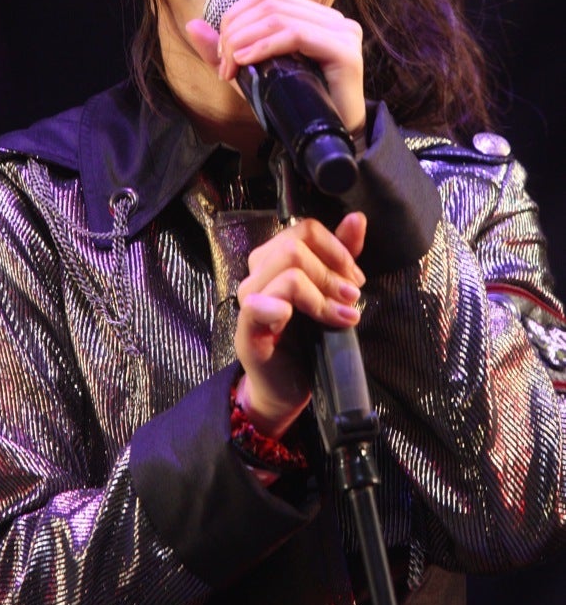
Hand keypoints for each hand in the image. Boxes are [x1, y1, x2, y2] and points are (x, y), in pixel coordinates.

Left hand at [187, 0, 365, 137]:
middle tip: (224, 64)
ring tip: (231, 66)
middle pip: (270, 3)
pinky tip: (246, 60)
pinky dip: (265, 46)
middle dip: (236, 31)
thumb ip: (224, 50)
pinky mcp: (345, 51)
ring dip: (245, 40)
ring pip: (279, 17)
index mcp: (313, 17)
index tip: (222, 55)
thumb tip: (191, 23)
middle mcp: (331, 19)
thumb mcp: (252, 74)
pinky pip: (297, 35)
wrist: (329, 142)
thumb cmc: (295, 107)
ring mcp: (342, 32)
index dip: (235, 17)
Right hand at [234, 211, 366, 439]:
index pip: (305, 230)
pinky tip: (295, 320)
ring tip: (343, 316)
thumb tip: (357, 218)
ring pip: (289, 273)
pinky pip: (259, 306)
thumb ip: (340, 256)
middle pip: (296, 247)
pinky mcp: (247, 331)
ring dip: (323, 296)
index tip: (354, 278)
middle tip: (351, 298)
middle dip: (333, 273)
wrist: (286, 386)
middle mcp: (257, 275)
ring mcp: (250, 302)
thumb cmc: (307, 339)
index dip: (336, 249)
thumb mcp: (329, 292)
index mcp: (275, 260)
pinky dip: (281, 308)